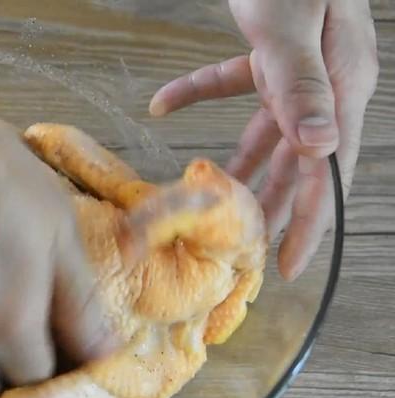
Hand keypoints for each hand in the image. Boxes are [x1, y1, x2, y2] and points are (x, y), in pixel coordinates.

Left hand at [148, 0, 378, 279]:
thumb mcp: (296, 23)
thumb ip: (305, 83)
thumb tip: (321, 148)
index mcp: (342, 86)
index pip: (327, 170)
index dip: (309, 222)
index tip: (286, 265)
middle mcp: (325, 84)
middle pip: (297, 162)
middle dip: (270, 206)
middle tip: (240, 250)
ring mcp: (298, 70)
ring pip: (266, 133)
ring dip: (236, 166)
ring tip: (209, 201)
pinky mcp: (268, 53)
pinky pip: (232, 85)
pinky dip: (197, 95)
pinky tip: (162, 106)